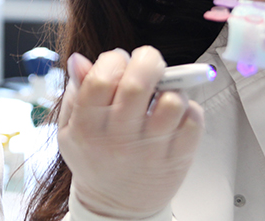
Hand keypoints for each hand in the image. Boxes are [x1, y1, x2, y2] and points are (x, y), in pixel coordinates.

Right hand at [57, 46, 203, 218]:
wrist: (116, 208)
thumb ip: (75, 91)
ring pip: (172, 100)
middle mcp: (119, 138)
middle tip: (148, 63)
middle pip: (138, 83)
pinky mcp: (178, 158)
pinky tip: (174, 114)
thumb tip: (81, 60)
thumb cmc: (95, 159)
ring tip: (161, 93)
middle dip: (147, 60)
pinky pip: (194, 120)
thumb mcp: (70, 129)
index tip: (118, 61)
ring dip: (171, 87)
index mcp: (88, 126)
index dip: (113, 59)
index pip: (102, 78)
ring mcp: (151, 149)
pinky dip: (188, 108)